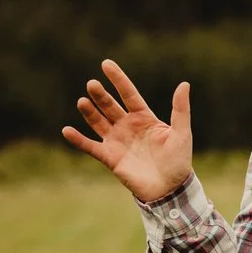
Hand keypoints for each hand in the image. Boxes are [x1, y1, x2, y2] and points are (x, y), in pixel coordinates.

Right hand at [62, 60, 193, 203]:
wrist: (169, 189)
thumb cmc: (179, 160)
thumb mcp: (182, 132)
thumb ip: (180, 109)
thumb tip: (184, 84)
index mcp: (144, 117)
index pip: (128, 94)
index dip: (118, 79)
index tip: (106, 64)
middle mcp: (127, 126)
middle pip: (110, 105)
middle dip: (101, 95)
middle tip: (92, 84)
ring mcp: (117, 141)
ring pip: (98, 122)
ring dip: (89, 112)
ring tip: (82, 101)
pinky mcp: (109, 157)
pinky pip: (90, 146)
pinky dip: (78, 139)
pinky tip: (67, 131)